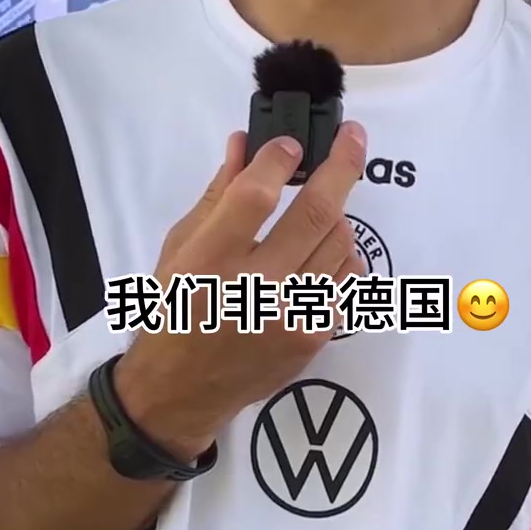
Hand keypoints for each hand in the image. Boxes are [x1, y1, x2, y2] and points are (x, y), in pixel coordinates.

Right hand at [115, 121, 367, 458]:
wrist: (181, 391)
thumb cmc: (175, 308)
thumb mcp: (180, 245)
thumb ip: (218, 194)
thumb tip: (246, 143)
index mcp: (210, 260)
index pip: (256, 197)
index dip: (279, 161)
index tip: (292, 144)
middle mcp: (256, 288)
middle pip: (316, 214)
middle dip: (343, 166)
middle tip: (355, 137)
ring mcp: (293, 316)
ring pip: (341, 243)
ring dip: (338, 214)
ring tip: (323, 208)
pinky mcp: (315, 337)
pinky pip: (346, 280)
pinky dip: (339, 257)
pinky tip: (320, 253)